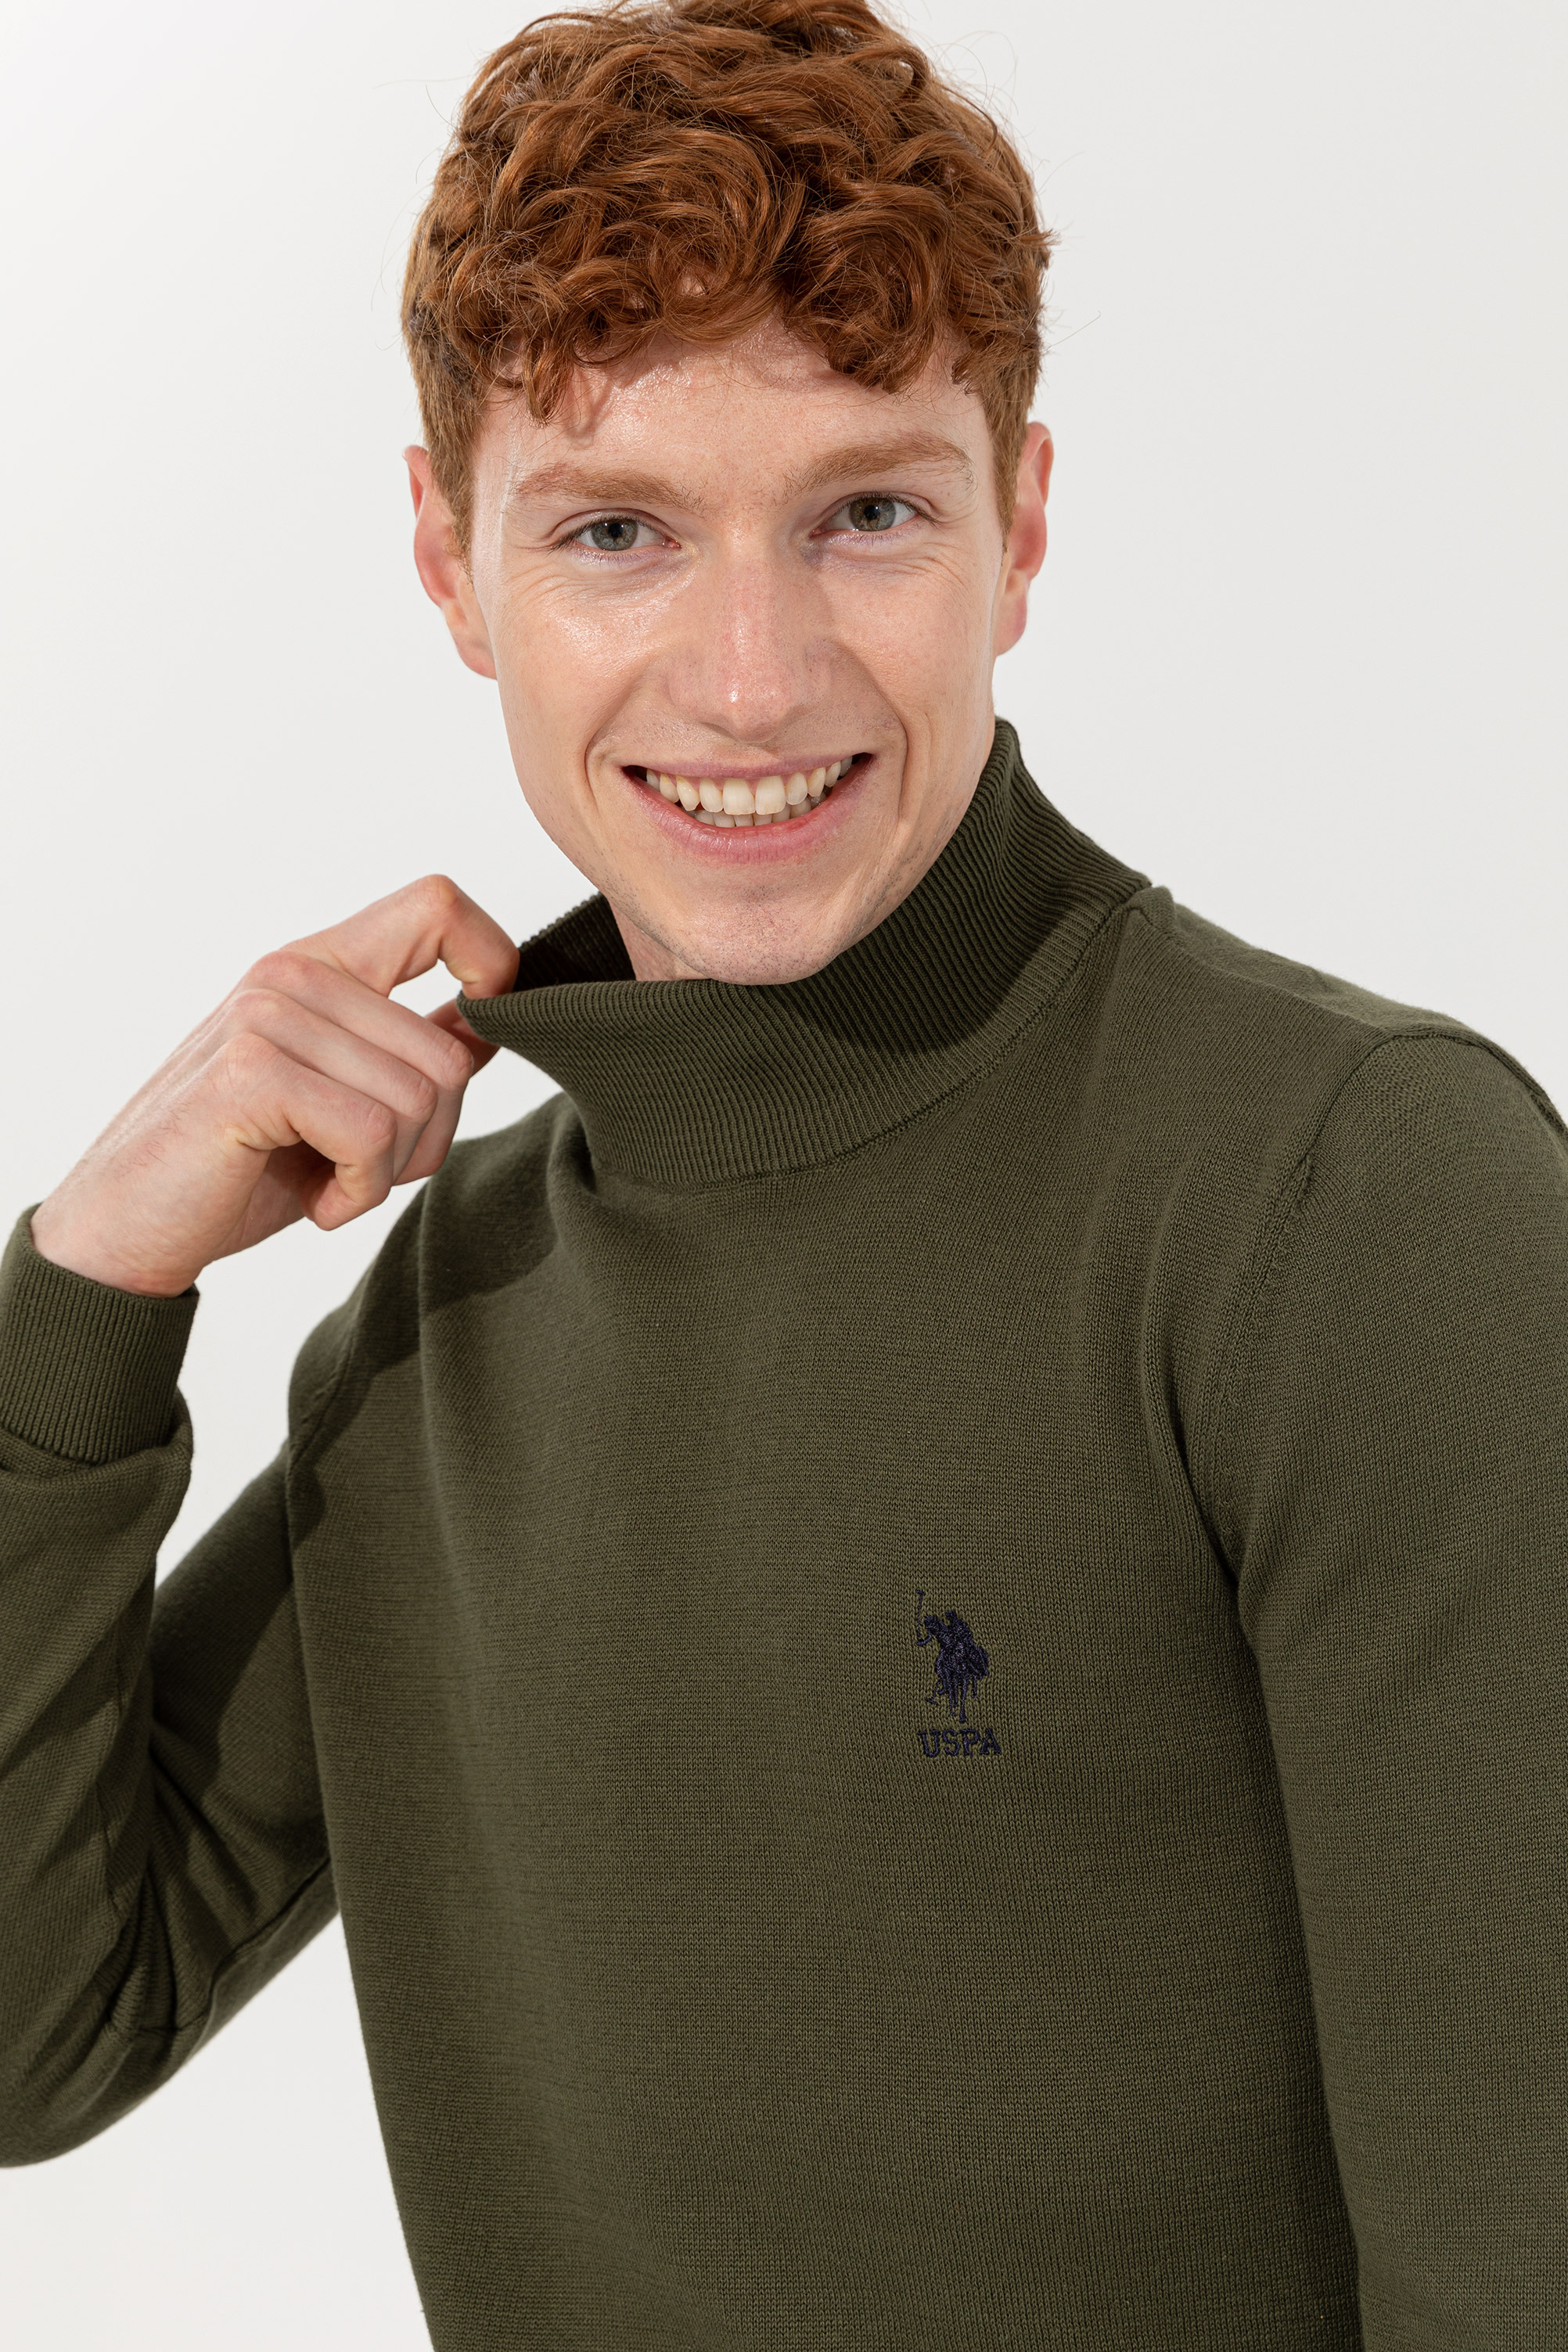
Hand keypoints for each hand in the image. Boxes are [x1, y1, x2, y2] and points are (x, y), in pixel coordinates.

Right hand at [29, 876, 519, 1297]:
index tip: (477, 1039)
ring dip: (387, 1171)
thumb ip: (410, 1051)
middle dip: (427, 1138)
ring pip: (419, 1098)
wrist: (129, 1230)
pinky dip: (357, 1191)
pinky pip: (371, 1133)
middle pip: (448, 1052)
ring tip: (326, 1179)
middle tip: (360, 1167)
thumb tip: (492, 1021)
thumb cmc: (243, 1168)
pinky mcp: (250, 1072)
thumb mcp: (346, 1100)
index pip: (438, 907)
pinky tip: (315, 1199)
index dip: (492, 966)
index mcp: (320, 966)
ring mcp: (267, 1017)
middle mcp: (292, 975)